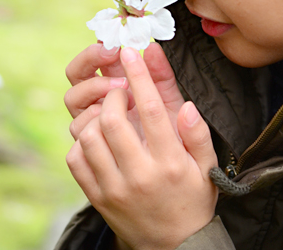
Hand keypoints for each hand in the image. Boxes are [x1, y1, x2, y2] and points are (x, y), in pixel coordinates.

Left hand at [66, 47, 218, 249]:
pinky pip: (75, 158)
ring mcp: (114, 188)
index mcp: (170, 162)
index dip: (139, 75)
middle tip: (121, 91)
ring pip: (89, 136)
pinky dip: (82, 139)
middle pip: (112, 119)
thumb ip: (198, 134)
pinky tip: (98, 137)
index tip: (130, 51)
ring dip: (96, 114)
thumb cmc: (193, 198)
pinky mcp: (97, 197)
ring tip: (111, 114)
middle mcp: (139, 175)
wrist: (174, 247)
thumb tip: (187, 106)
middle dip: (113, 93)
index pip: (150, 109)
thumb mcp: (207, 167)